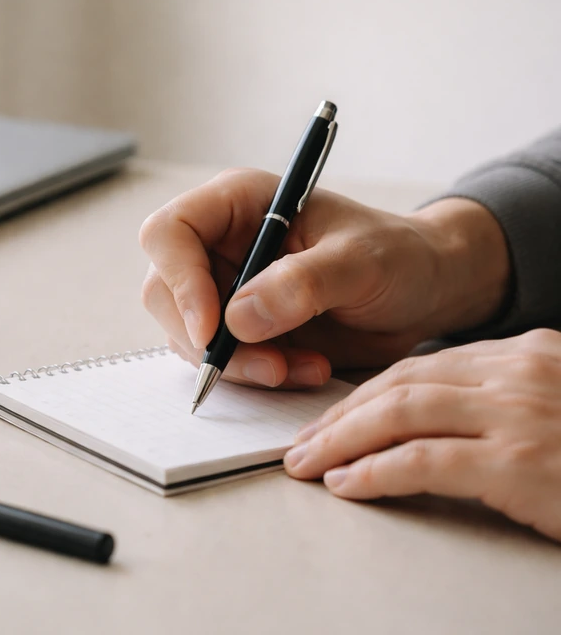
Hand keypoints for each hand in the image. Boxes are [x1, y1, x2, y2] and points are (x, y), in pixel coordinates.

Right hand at [139, 168, 509, 386]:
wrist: (426, 294)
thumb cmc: (399, 257)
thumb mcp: (363, 263)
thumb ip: (303, 283)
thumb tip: (237, 318)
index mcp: (238, 204)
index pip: (169, 233)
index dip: (179, 280)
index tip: (213, 329)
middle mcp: (219, 244)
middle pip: (164, 291)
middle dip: (206, 338)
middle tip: (266, 366)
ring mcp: (224, 288)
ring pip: (186, 334)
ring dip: (236, 365)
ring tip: (300, 368)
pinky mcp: (238, 330)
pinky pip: (219, 360)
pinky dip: (255, 376)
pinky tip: (304, 370)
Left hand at [283, 329, 560, 541]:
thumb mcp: (556, 407)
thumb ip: (506, 400)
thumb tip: (432, 421)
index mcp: (529, 352)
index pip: (423, 365)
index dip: (366, 393)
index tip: (332, 418)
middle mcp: (521, 370)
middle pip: (402, 382)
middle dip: (341, 414)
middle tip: (302, 442)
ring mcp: (521, 413)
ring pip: (401, 413)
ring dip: (342, 440)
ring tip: (308, 464)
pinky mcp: (521, 461)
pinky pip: (424, 460)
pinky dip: (375, 472)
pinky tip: (348, 485)